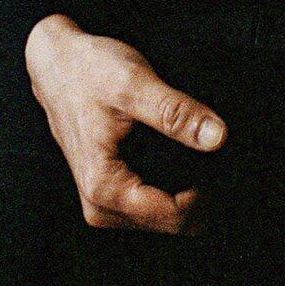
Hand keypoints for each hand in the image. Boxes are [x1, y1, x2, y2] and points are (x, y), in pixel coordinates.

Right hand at [25, 13, 224, 232]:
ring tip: (203, 150)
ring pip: (164, 215)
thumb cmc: (89, 71)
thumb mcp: (135, 85)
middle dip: (200, 194)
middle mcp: (100, 206)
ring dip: (188, 190)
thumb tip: (218, 138)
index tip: (226, 161)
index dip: (208, 193)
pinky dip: (173, 184)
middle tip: (219, 153)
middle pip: (172, 222)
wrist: (58, 63)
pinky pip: (152, 202)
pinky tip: (185, 155)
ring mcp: (103, 202)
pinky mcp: (109, 190)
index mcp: (104, 188)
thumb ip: (176, 113)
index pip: (174, 216)